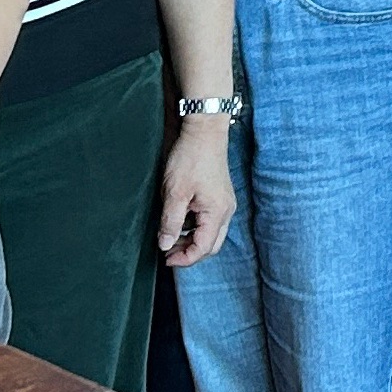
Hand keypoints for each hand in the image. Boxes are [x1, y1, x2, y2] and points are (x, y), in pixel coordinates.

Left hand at [155, 113, 237, 266]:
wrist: (204, 131)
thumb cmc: (191, 158)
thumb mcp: (175, 192)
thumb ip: (171, 222)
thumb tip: (165, 245)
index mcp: (217, 213)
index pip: (203, 248)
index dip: (184, 259)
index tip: (165, 260)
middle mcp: (226, 211)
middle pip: (210, 245)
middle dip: (189, 253)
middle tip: (167, 253)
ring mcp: (225, 203)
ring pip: (211, 234)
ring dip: (192, 240)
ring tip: (170, 238)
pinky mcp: (220, 196)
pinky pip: (210, 221)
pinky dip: (195, 228)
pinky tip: (179, 222)